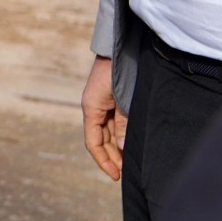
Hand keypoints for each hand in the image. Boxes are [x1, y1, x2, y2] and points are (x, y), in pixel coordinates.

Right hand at [82, 56, 125, 181]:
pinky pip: (115, 121)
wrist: (122, 45)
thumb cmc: (120, 69)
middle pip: (100, 139)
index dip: (104, 161)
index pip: (93, 142)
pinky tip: (130, 141)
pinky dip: (121, 133)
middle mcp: (95, 107)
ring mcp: (104, 103)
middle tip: (127, 172)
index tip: (116, 175)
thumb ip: (123, 124)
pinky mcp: (113, 98)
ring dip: (117, 146)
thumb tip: (121, 148)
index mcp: (91, 108)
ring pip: (108, 131)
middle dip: (112, 156)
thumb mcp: (122, 100)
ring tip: (130, 161)